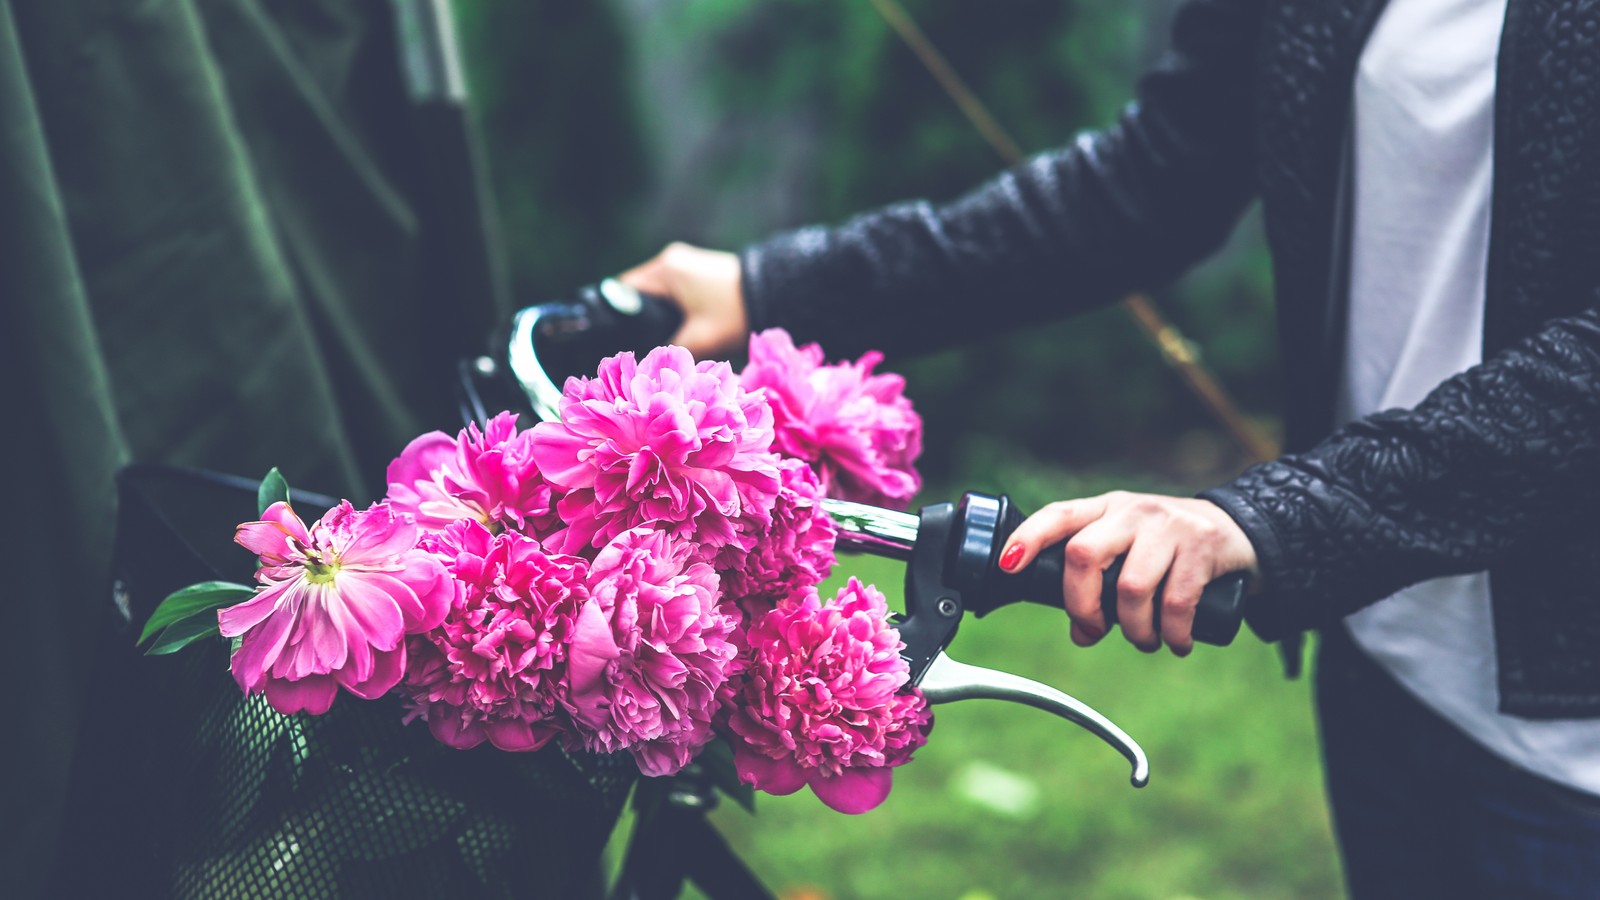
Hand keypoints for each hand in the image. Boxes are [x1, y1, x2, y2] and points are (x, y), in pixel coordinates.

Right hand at [617, 243, 747, 357]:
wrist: (778, 293)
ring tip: (653, 341)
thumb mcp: (701, 339)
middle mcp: (670, 260)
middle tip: (634, 347)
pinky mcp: (697, 271)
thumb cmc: (737, 314)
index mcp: (665, 270)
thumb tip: (648, 365)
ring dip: (655, 314)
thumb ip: (671, 352)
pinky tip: (674, 328)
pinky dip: (670, 308)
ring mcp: (685, 263)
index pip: (622, 292)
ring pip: (656, 293)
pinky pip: (672, 291)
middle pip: (638, 293)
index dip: (616, 318)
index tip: (613, 342)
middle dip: (637, 319)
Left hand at [998, 492, 1259, 656]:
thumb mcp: (1129, 553)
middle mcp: (1131, 511)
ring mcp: (1167, 525)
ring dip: (1134, 629)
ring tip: (1145, 641)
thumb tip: (1081, 634)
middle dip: (1081, 604)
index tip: (1008, 565)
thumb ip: (1100, 587)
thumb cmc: (1168, 548)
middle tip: (1094, 629)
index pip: (1058, 516)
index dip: (1028, 538)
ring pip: (1131, 587)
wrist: (1238, 530)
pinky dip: (1172, 634)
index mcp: (1105, 510)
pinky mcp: (1202, 545)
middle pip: (1084, 554)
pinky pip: (1176, 602)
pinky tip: (1176, 643)